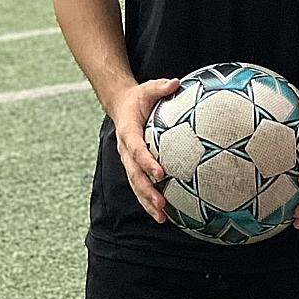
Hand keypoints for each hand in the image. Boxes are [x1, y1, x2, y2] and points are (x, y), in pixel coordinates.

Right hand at [110, 77, 179, 221]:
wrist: (122, 106)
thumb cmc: (139, 97)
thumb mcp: (148, 88)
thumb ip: (160, 87)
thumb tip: (176, 82)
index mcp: (129, 132)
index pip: (137, 150)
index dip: (147, 162)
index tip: (161, 173)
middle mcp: (126, 151)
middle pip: (135, 175)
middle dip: (147, 191)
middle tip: (162, 204)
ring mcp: (129, 161)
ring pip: (136, 185)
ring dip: (147, 202)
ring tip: (162, 217)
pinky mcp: (134, 167)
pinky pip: (140, 186)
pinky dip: (149, 201)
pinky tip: (164, 215)